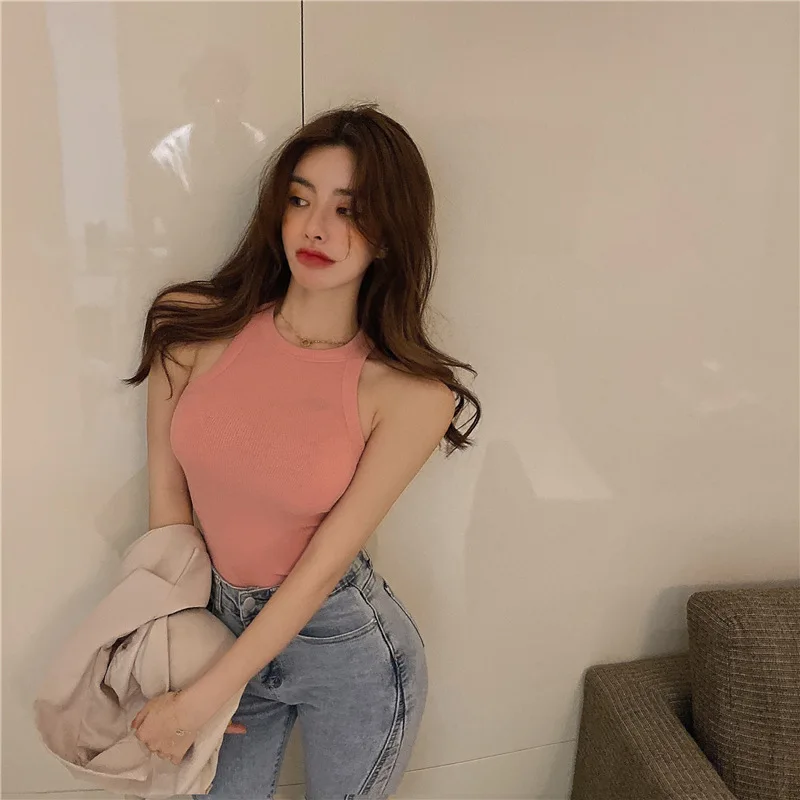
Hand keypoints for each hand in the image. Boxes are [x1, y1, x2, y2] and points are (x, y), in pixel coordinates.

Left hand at [131, 690, 245, 764]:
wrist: (188, 711)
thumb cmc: (170, 704)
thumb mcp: (150, 704)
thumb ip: (139, 717)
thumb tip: (134, 726)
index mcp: (143, 734)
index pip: (141, 734)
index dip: (149, 727)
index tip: (155, 722)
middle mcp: (151, 745)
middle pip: (151, 744)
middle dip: (156, 738)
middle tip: (165, 727)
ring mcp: (164, 751)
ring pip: (161, 752)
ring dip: (164, 747)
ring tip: (173, 736)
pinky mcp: (177, 754)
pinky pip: (174, 759)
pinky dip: (175, 754)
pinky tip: (179, 746)